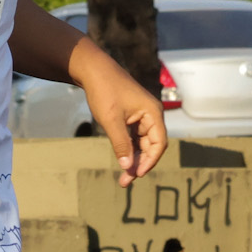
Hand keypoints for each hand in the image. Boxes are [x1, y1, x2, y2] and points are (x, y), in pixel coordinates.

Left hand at [79, 52, 169, 183]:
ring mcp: (142, 115)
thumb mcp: (111, 121)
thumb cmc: (104, 92)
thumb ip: (121, 144)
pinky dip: (128, 148)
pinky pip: (134, 136)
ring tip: (123, 176)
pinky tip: (122, 160)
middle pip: (151, 145)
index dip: (149, 161)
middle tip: (125, 181)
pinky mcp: (132, 115)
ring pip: (142, 143)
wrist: (93, 71)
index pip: (158, 143)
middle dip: (140, 163)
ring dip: (133, 158)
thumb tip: (128, 167)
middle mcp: (151, 115)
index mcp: (153, 113)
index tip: (136, 174)